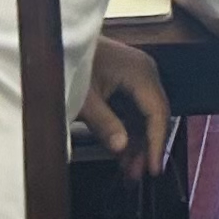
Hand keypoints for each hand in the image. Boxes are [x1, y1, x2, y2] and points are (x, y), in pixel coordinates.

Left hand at [81, 35, 171, 178]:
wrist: (60, 41)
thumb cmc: (72, 64)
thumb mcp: (84, 99)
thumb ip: (104, 124)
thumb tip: (122, 148)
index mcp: (140, 72)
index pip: (157, 113)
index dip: (156, 143)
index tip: (152, 169)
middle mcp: (145, 72)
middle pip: (154, 116)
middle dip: (146, 147)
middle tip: (135, 176)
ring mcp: (138, 76)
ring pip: (145, 116)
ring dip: (137, 143)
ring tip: (127, 172)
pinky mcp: (128, 82)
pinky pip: (135, 111)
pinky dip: (129, 132)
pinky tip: (121, 153)